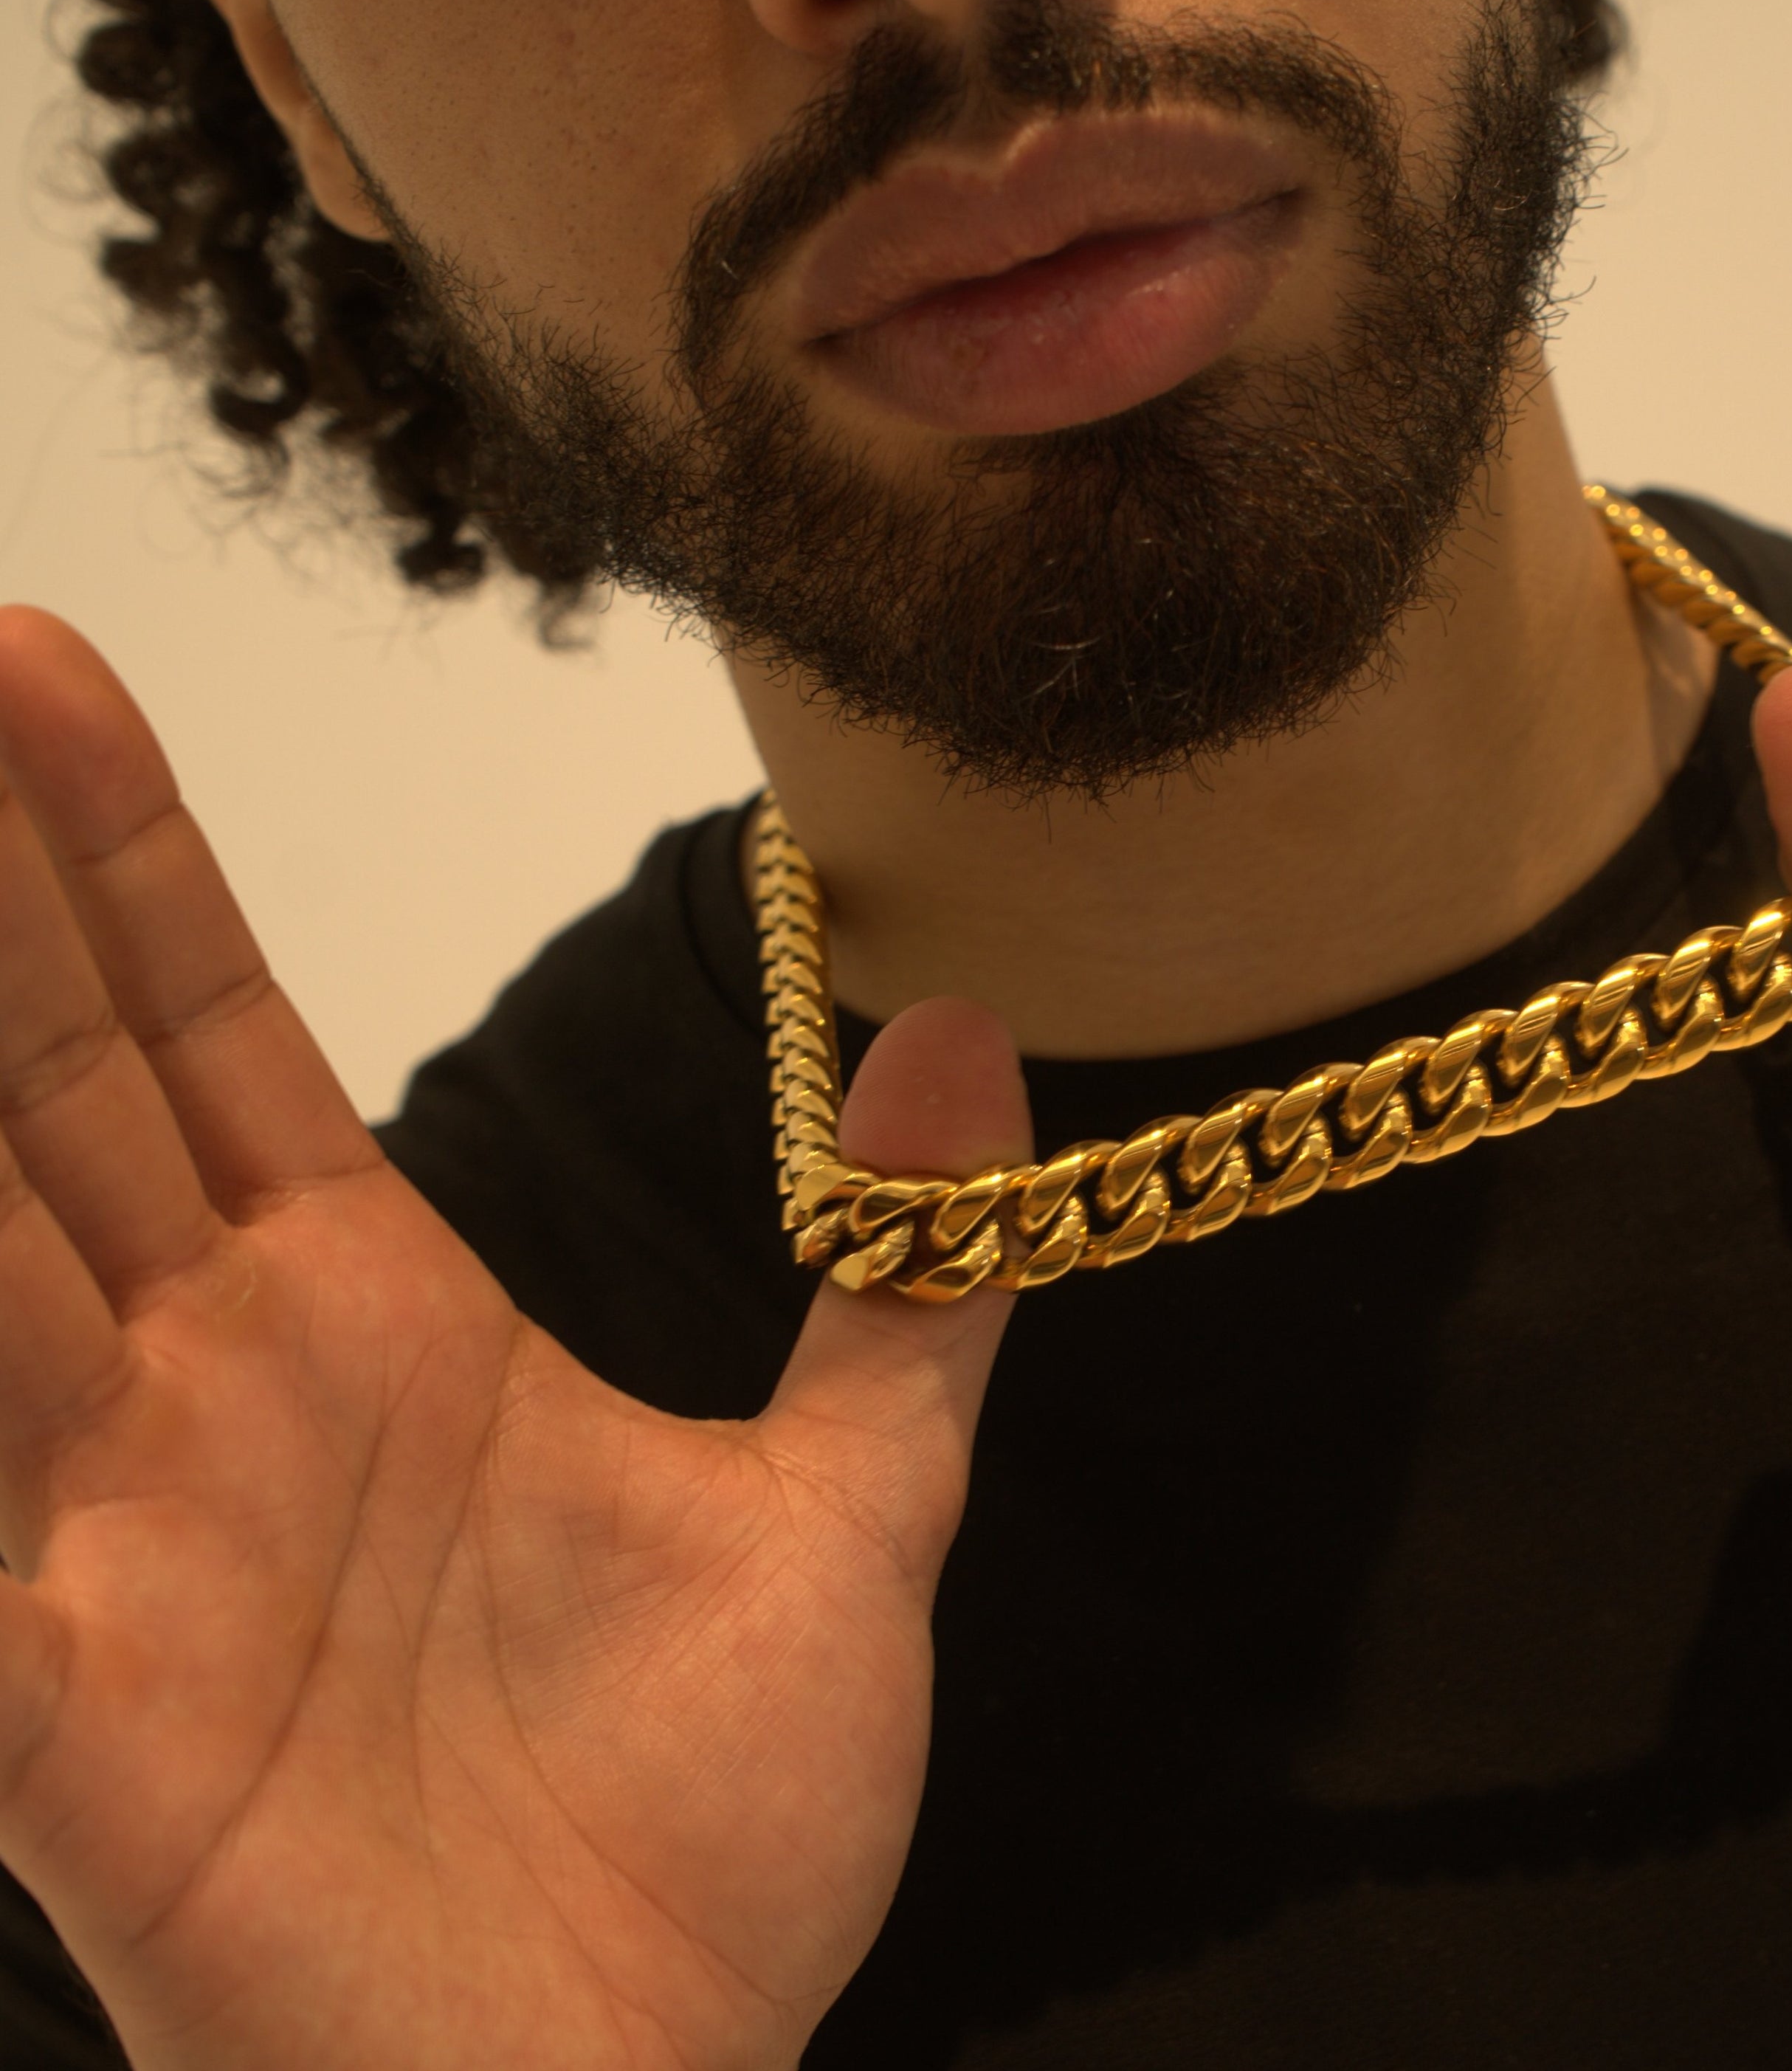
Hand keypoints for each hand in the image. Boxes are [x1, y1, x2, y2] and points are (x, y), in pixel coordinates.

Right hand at [0, 608, 1024, 2070]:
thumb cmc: (710, 1838)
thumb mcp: (847, 1511)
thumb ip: (909, 1283)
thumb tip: (976, 1036)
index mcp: (369, 1330)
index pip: (206, 1043)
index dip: (118, 868)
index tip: (45, 675)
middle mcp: (207, 1405)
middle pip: (52, 1093)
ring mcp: (111, 1554)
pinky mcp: (65, 1731)